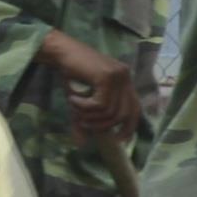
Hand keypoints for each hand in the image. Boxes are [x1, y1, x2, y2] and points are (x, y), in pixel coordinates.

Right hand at [38, 30, 142, 153]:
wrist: (61, 52)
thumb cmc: (71, 74)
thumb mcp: (80, 102)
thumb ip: (83, 120)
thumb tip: (82, 144)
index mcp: (125, 82)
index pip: (135, 109)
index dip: (129, 127)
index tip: (117, 139)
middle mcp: (125, 78)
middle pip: (124, 114)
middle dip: (104, 125)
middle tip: (84, 124)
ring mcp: (118, 76)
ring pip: (110, 111)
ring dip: (90, 116)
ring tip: (75, 109)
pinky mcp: (107, 76)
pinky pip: (100, 104)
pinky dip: (84, 107)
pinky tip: (73, 99)